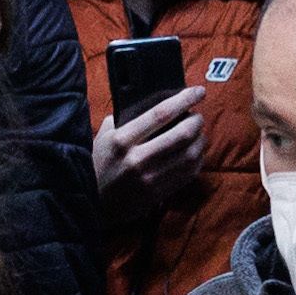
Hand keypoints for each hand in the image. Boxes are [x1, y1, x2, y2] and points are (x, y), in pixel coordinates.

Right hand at [91, 82, 212, 215]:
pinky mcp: (158, 194)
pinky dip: (198, 160)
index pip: (160, 114)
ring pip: (190, 155)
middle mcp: (137, 159)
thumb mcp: (104, 136)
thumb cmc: (100, 163)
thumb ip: (126, 118)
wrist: (95, 203)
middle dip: (196, 121)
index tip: (198, 91)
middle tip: (197, 116)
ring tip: (198, 134)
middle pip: (181, 135)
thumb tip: (155, 102)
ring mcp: (149, 179)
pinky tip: (195, 153)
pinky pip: (188, 174)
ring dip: (200, 140)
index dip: (184, 100)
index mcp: (122, 140)